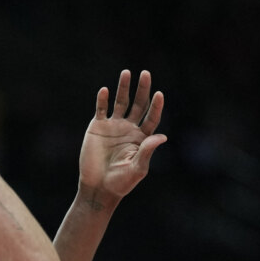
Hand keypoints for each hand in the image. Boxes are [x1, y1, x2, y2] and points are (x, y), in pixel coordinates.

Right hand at [79, 70, 165, 198]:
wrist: (98, 187)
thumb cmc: (121, 182)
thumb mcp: (137, 168)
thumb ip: (147, 151)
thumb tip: (162, 136)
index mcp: (142, 138)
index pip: (151, 117)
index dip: (156, 106)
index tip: (159, 94)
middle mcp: (129, 128)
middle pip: (138, 104)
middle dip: (142, 89)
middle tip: (145, 73)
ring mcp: (113, 126)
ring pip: (120, 102)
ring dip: (123, 88)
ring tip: (126, 72)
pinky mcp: (97, 127)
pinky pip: (101, 110)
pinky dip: (102, 100)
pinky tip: (104, 91)